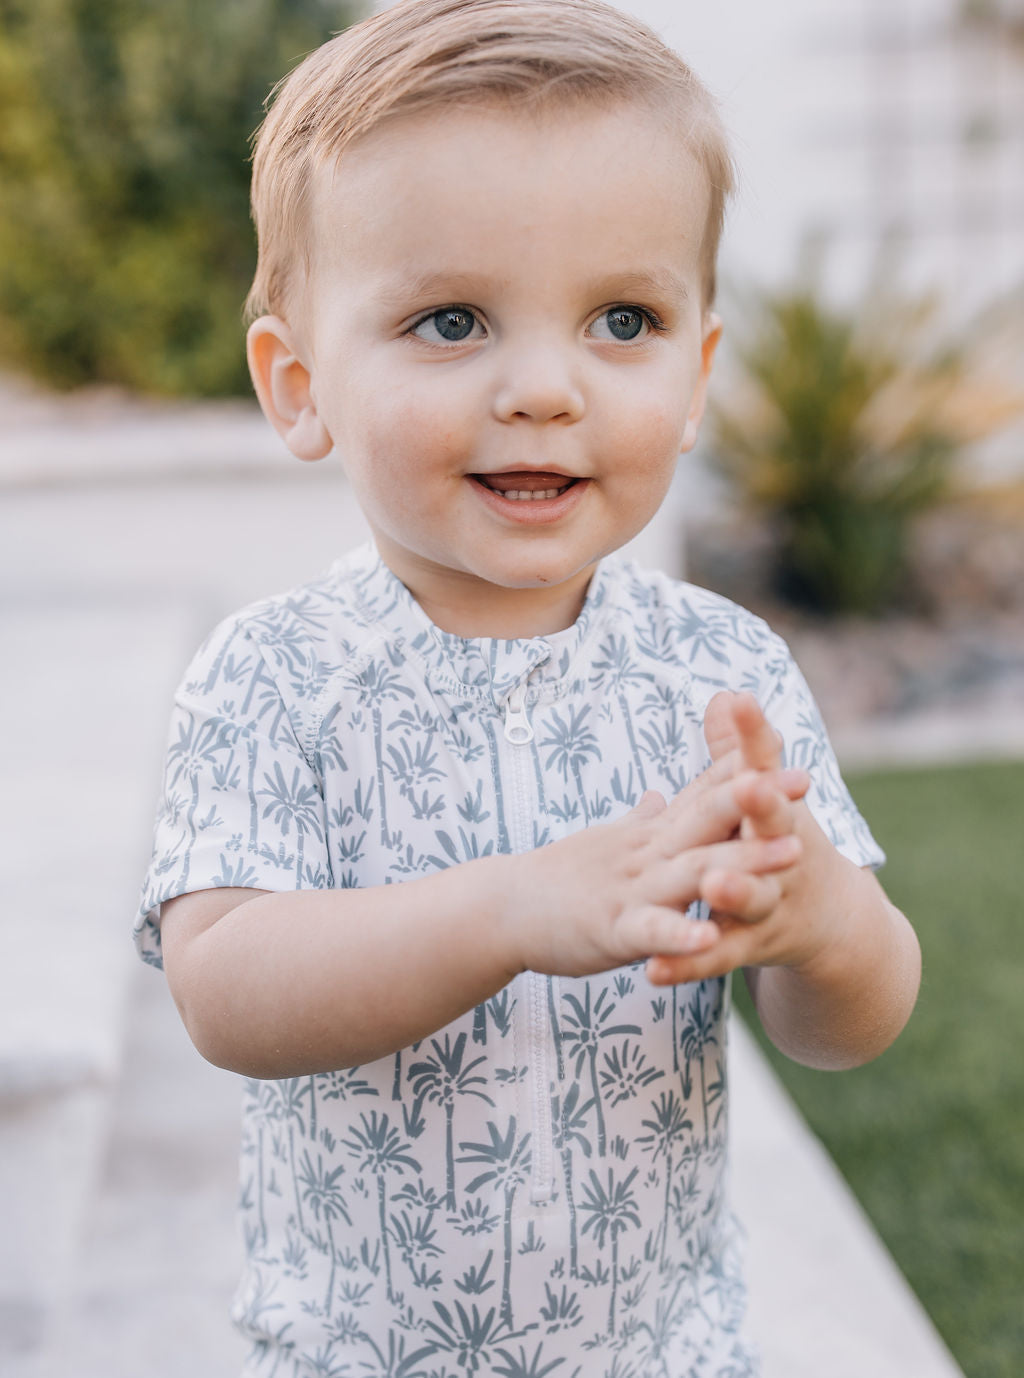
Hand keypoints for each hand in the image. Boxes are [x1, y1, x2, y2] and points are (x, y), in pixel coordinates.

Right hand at [502, 744, 808, 980]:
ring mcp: (630, 889)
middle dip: (758, 800)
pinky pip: (651, 931)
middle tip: (805, 781)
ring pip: (693, 872)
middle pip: (707, 820)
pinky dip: (681, 935)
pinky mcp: (611, 929)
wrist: (500, 907)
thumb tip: (655, 795)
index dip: (748, 775)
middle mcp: (645, 853)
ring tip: (792, 855)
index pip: (701, 795)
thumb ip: (640, 821)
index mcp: (648, 835)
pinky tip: (712, 940)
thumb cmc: (557, 878)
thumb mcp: (608, 843)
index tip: (792, 757)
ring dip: (744, 863)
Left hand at [646, 691, 843, 984]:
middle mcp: (781, 856)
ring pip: (752, 897)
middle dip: (761, 807)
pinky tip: (653, 971)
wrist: (832, 925)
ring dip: (733, 890)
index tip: (742, 703)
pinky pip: (714, 958)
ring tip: (713, 884)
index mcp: (778, 814)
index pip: (768, 767)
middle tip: (749, 786)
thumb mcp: (769, 798)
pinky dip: (685, 964)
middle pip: (772, 829)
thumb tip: (728, 693)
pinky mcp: (748, 948)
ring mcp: (768, 904)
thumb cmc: (782, 842)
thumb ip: (744, 751)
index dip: (755, 738)